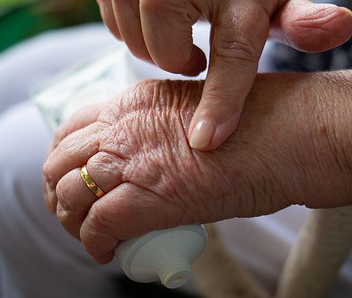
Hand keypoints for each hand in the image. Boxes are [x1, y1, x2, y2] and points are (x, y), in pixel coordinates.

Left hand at [42, 71, 351, 263]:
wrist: (292, 133)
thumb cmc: (262, 123)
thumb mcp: (197, 108)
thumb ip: (164, 127)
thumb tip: (156, 157)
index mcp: (136, 99)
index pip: (73, 125)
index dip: (67, 157)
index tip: (78, 176)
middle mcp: (124, 124)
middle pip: (60, 160)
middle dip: (60, 190)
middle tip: (77, 212)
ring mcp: (131, 159)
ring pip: (68, 194)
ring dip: (72, 221)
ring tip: (90, 236)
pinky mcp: (146, 197)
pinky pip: (96, 226)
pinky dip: (95, 245)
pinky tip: (107, 252)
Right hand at [96, 0, 351, 149]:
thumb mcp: (293, 10)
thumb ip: (309, 23)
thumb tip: (343, 24)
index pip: (232, 47)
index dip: (220, 98)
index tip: (206, 142)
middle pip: (160, 2)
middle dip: (165, 50)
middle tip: (191, 65)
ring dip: (140, 37)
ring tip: (171, 52)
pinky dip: (120, 22)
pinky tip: (150, 35)